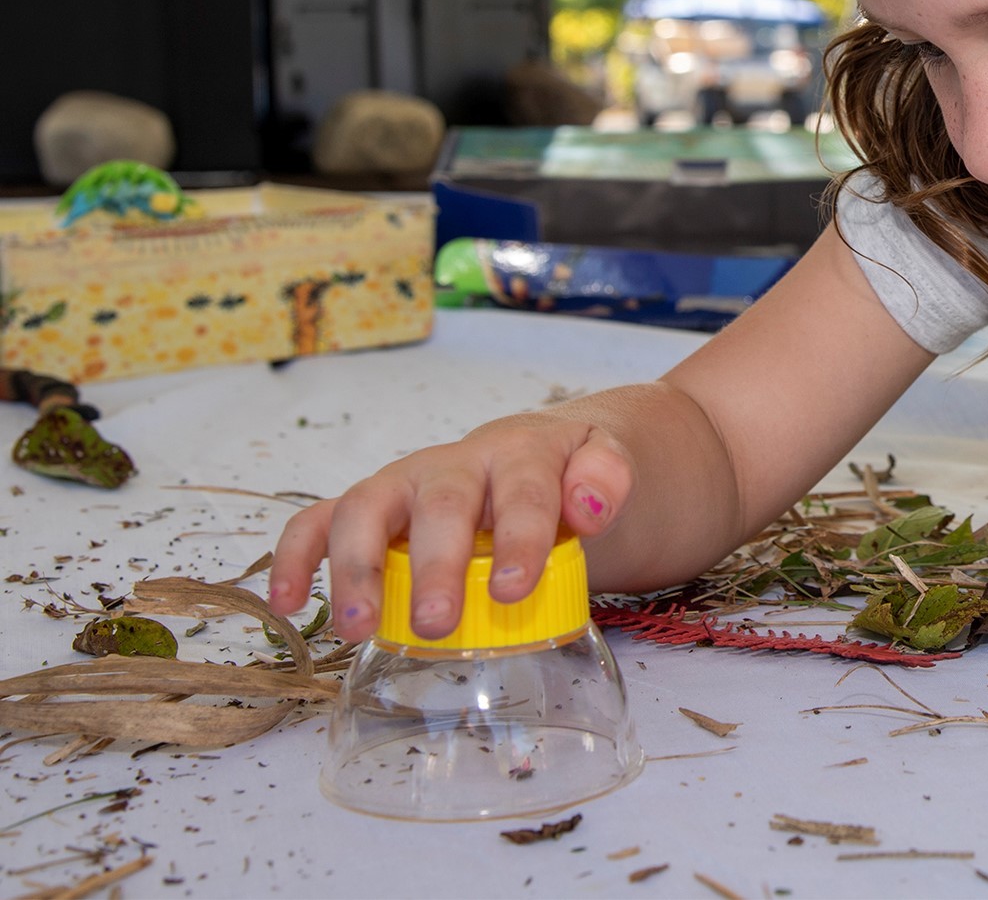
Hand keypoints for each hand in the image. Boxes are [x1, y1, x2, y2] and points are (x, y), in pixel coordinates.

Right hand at [269, 407, 635, 643]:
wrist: (546, 451)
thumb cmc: (571, 473)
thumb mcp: (607, 462)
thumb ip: (607, 477)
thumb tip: (589, 506)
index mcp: (520, 454)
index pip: (522, 492)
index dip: (517, 538)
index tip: (513, 590)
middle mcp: (455, 464)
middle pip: (439, 503)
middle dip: (433, 564)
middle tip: (437, 623)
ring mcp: (406, 483)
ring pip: (366, 508)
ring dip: (356, 567)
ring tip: (358, 628)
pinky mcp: (371, 507)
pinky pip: (319, 521)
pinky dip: (295, 556)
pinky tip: (288, 605)